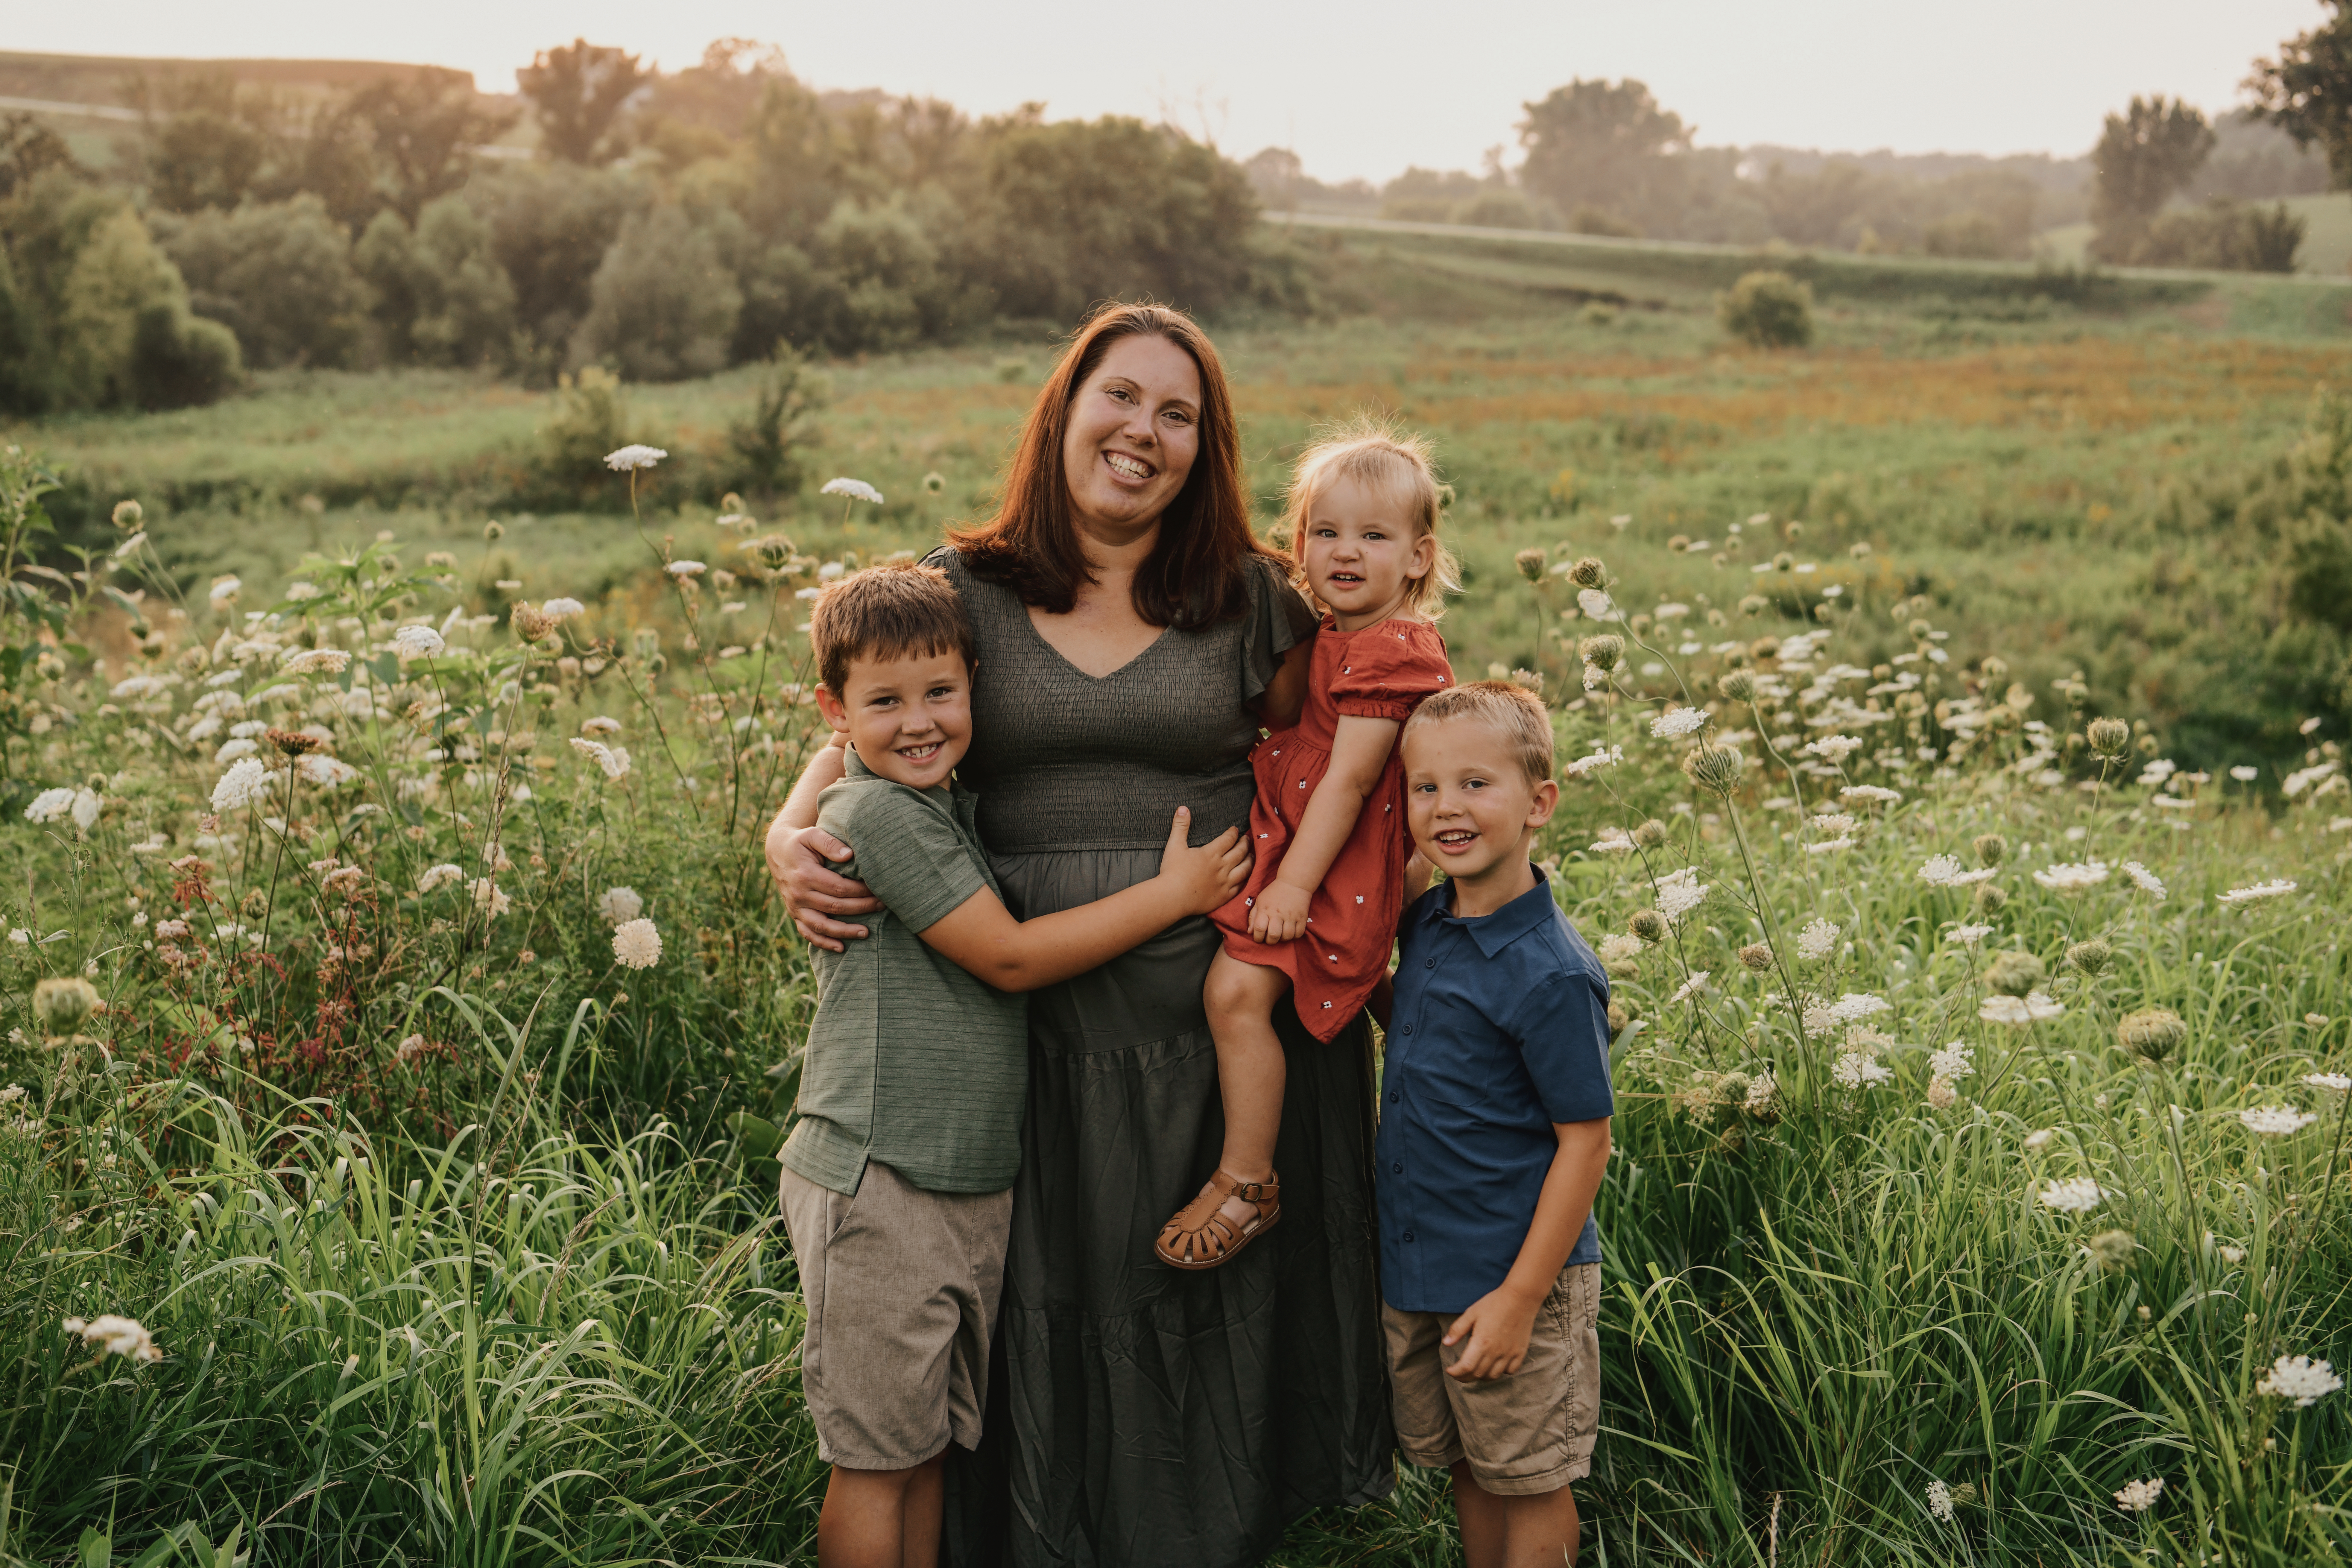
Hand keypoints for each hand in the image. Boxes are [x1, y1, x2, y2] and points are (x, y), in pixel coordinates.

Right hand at [767, 821, 879, 951]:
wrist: (778, 851)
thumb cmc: (801, 841)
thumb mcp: (812, 835)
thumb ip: (830, 843)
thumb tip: (849, 855)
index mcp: (805, 875)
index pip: (839, 887)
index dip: (860, 891)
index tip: (878, 889)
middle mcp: (799, 894)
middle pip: (835, 907)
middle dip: (861, 908)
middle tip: (882, 905)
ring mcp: (795, 907)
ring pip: (822, 925)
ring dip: (845, 931)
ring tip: (866, 933)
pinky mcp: (794, 914)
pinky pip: (808, 933)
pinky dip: (823, 942)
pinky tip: (841, 948)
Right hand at [1156, 808, 1250, 914]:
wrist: (1172, 898)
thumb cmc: (1172, 871)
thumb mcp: (1174, 845)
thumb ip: (1180, 826)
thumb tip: (1183, 808)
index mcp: (1211, 853)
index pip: (1228, 839)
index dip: (1233, 833)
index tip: (1235, 829)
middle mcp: (1222, 866)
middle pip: (1240, 852)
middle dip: (1244, 843)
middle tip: (1247, 839)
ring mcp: (1225, 882)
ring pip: (1245, 869)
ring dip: (1249, 860)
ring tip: (1251, 855)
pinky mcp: (1224, 896)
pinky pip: (1240, 887)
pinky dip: (1245, 879)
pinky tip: (1246, 877)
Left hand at [1248, 881, 1311, 943]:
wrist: (1294, 882)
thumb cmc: (1274, 892)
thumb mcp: (1260, 901)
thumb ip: (1253, 916)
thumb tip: (1250, 932)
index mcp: (1266, 909)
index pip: (1259, 928)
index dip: (1257, 937)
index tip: (1259, 938)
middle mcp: (1278, 913)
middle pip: (1273, 935)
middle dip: (1270, 941)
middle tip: (1270, 938)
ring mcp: (1291, 916)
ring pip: (1287, 936)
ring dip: (1282, 939)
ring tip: (1281, 934)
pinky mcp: (1302, 917)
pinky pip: (1298, 934)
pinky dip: (1294, 936)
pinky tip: (1290, 931)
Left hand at [1442, 1284, 1541, 1381]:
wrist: (1520, 1298)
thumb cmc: (1494, 1303)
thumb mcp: (1471, 1313)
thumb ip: (1458, 1329)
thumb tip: (1446, 1343)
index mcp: (1482, 1342)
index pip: (1466, 1367)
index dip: (1456, 1373)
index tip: (1450, 1371)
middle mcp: (1495, 1352)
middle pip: (1478, 1374)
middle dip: (1465, 1377)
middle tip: (1458, 1373)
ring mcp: (1509, 1354)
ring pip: (1493, 1376)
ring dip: (1481, 1377)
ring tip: (1475, 1371)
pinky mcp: (1520, 1352)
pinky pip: (1510, 1371)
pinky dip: (1501, 1372)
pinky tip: (1495, 1365)